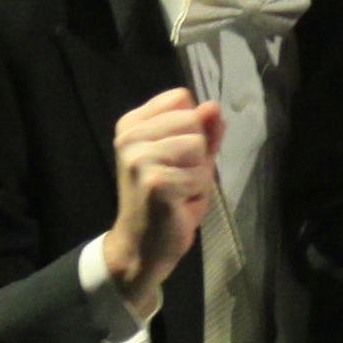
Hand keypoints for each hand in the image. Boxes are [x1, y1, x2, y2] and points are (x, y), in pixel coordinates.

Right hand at [100, 88, 222, 298]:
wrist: (144, 245)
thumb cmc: (168, 200)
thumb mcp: (191, 159)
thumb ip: (204, 132)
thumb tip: (213, 106)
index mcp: (132, 124)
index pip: (181, 97)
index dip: (193, 126)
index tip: (176, 155)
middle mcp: (129, 136)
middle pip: (193, 120)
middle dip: (198, 153)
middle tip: (178, 178)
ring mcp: (138, 158)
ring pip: (198, 146)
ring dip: (199, 174)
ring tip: (178, 191)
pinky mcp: (154, 181)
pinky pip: (199, 174)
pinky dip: (197, 192)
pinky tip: (177, 204)